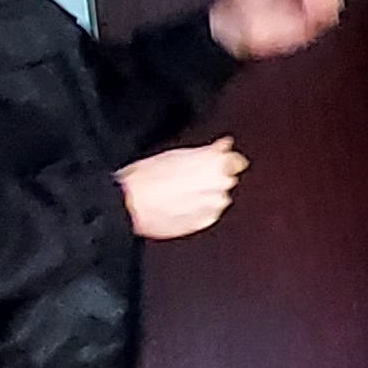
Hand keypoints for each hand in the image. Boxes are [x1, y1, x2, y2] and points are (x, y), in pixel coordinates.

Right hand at [119, 140, 247, 239]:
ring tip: (178, 192)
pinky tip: (179, 205)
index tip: (217, 160)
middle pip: (227, 179)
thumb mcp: (176, 153)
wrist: (131, 204)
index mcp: (216, 162)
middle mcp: (220, 184)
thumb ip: (208, 151)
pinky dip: (198, 210)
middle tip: (188, 178)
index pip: (237, 161)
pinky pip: (208, 213)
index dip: (224, 160)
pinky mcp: (205, 222)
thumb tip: (223, 145)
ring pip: (218, 197)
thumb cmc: (146, 177)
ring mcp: (214, 205)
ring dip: (205, 195)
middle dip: (213, 178)